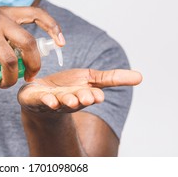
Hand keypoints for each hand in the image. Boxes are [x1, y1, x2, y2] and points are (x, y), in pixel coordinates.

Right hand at [0, 6, 64, 91]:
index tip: (61, 44)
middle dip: (34, 65)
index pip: (37, 14)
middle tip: (30, 76)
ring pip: (10, 62)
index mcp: (6, 13)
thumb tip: (27, 54)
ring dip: (10, 80)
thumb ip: (7, 32)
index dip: (53, 27)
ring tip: (4, 85)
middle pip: (29, 44)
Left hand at [18, 69, 141, 113]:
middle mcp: (69, 100)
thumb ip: (112, 78)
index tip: (98, 96)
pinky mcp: (37, 99)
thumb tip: (141, 77)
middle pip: (76, 99)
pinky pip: (41, 100)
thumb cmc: (68, 86)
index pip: (91, 95)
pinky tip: (49, 100)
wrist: (41, 93)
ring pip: (60, 101)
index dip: (94, 95)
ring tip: (70, 100)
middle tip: (87, 97)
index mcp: (83, 94)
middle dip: (82, 99)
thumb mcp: (91, 79)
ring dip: (65, 101)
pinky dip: (45, 100)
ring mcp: (52, 101)